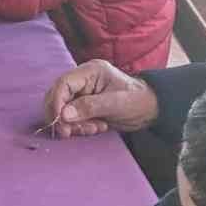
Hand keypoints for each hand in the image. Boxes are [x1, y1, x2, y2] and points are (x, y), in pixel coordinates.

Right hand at [43, 60, 158, 137]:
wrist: (149, 109)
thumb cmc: (137, 101)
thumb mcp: (116, 103)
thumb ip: (89, 107)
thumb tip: (64, 115)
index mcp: (90, 72)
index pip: (63, 84)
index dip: (56, 103)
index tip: (59, 122)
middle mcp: (82, 80)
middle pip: (57, 97)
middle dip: (61, 117)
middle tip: (69, 133)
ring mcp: (81, 93)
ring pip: (62, 110)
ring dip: (72, 124)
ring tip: (92, 129)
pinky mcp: (82, 105)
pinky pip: (70, 118)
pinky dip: (78, 126)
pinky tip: (95, 128)